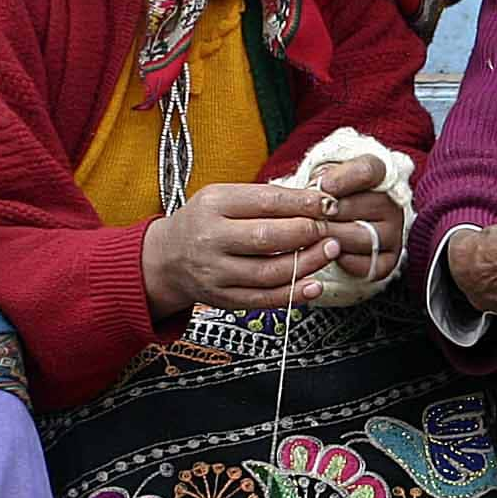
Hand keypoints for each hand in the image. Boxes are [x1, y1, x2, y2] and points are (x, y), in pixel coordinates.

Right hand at [140, 180, 344, 316]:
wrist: (166, 259)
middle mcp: (210, 239)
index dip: (303, 203)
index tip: (328, 203)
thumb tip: (314, 200)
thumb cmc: (204, 222)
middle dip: (307, 232)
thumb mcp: (223, 198)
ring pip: (269, 272)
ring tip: (330, 250)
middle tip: (329, 228)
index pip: (265, 201)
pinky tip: (314, 285)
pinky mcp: (223, 298)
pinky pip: (263, 300)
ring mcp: (215, 273)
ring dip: (307, 262)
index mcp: (213, 205)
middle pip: (267, 237)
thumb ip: (263, 199)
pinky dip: (293, 294)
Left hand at [308, 155, 403, 284]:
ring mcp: (393, 236)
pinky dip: (341, 260)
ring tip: (311, 234)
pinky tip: (326, 251)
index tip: (319, 185)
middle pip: (361, 206)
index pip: (368, 170)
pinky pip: (364, 264)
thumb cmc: (327, 197)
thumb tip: (313, 191)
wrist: (335, 228)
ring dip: (331, 236)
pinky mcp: (387, 262)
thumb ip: (321, 178)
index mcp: (381, 176)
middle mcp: (393, 206)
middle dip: (328, 213)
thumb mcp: (324, 177)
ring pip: (361, 237)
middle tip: (307, 216)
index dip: (341, 178)